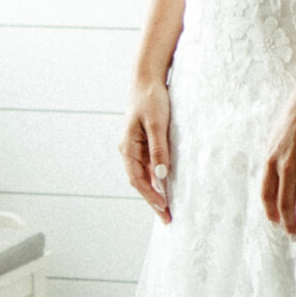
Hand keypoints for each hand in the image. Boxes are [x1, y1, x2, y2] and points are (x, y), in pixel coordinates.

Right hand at [121, 78, 172, 221]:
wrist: (148, 78)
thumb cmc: (152, 98)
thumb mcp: (158, 124)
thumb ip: (159, 150)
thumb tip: (161, 176)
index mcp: (127, 147)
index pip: (138, 180)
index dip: (151, 197)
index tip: (164, 210)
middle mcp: (128, 150)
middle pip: (140, 182)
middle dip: (153, 200)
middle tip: (167, 218)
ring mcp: (135, 147)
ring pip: (144, 175)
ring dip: (155, 192)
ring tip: (168, 208)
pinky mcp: (144, 142)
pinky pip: (149, 166)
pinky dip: (157, 179)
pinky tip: (167, 186)